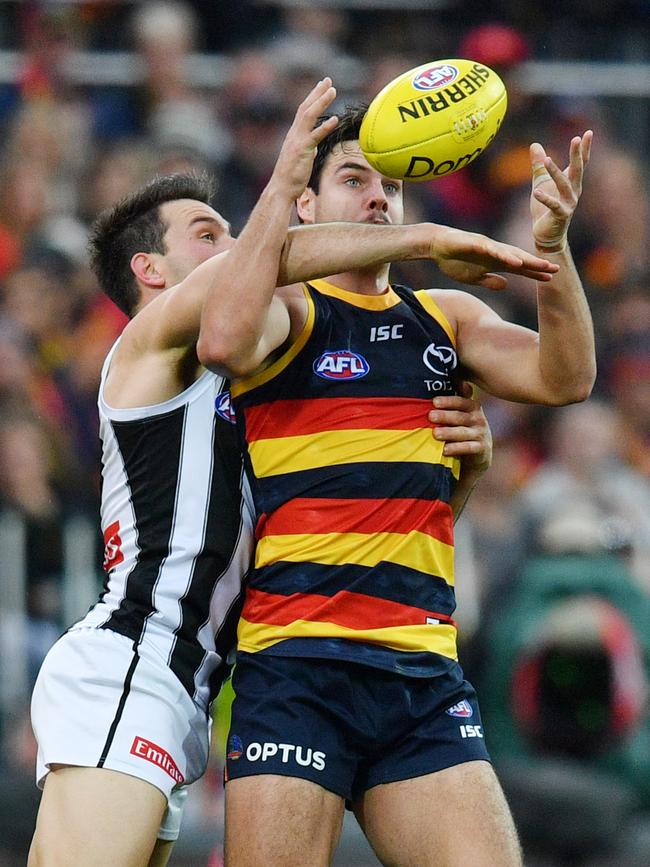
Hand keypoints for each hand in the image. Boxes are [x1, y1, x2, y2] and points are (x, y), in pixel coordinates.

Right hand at [270, 78, 337, 201]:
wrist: (281, 189)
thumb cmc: (290, 178)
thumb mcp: (301, 159)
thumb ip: (307, 149)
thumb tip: (314, 147)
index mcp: (294, 135)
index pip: (303, 111)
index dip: (313, 98)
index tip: (322, 86)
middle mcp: (294, 134)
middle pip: (306, 107)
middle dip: (317, 93)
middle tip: (328, 80)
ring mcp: (297, 141)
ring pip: (309, 116)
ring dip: (321, 102)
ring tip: (333, 91)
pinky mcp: (302, 150)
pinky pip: (315, 136)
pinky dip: (325, 127)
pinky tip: (335, 119)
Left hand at [429, 381, 491, 474]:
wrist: (478, 455)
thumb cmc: (462, 429)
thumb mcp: (460, 414)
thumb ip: (453, 401)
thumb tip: (452, 380)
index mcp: (472, 407)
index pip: (462, 402)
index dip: (449, 401)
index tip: (434, 402)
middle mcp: (479, 419)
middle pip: (461, 416)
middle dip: (445, 416)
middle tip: (431, 416)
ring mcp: (481, 434)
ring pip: (463, 432)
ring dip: (449, 432)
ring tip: (435, 434)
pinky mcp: (482, 449)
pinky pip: (469, 448)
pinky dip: (457, 449)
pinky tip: (445, 450)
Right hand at [430, 225, 559, 290]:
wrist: (436, 247)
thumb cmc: (454, 260)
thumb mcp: (474, 278)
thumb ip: (490, 281)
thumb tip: (506, 286)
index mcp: (496, 262)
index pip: (520, 269)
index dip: (534, 273)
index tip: (551, 278)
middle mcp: (496, 252)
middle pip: (521, 259)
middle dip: (538, 265)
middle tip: (556, 269)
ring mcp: (488, 247)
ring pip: (511, 253)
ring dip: (527, 260)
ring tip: (542, 266)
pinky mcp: (477, 243)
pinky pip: (493, 250)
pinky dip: (505, 256)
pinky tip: (515, 262)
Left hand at [530, 130, 592, 251]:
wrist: (547, 235)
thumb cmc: (545, 209)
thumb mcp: (540, 183)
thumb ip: (538, 165)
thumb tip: (535, 145)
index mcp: (571, 183)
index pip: (580, 163)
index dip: (584, 148)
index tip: (587, 133)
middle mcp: (573, 192)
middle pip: (576, 170)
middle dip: (576, 154)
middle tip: (576, 138)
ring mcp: (568, 204)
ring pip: (563, 185)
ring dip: (555, 172)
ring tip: (547, 160)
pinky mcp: (560, 215)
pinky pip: (553, 205)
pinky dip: (545, 198)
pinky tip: (536, 192)